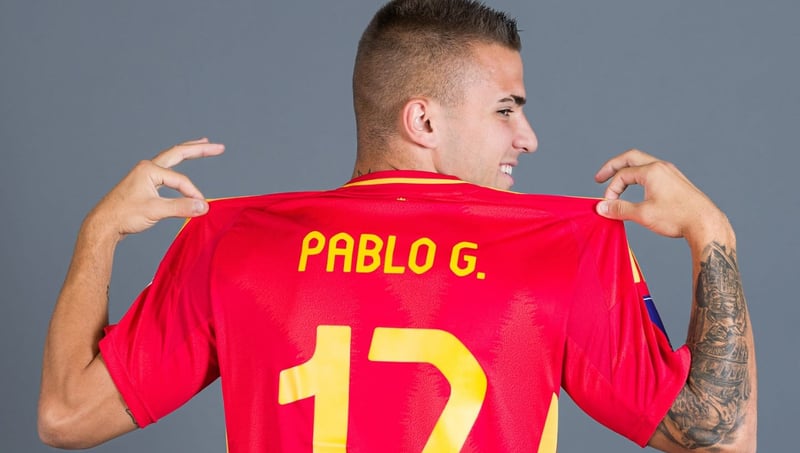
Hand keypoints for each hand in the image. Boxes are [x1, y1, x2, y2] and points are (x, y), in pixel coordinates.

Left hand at [87, 138, 224, 240]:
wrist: (103, 224)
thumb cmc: (124, 215)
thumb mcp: (156, 211)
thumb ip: (181, 207)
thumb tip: (204, 206)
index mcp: (150, 169)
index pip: (181, 180)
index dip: (193, 194)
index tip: (201, 208)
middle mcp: (147, 168)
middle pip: (178, 153)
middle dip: (199, 149)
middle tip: (218, 147)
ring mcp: (144, 175)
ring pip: (171, 159)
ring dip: (187, 152)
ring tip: (202, 144)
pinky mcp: (143, 184)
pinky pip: (166, 171)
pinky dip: (178, 166)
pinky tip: (180, 167)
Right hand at [594, 149, 729, 244]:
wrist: (705, 223)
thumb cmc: (677, 217)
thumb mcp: (643, 214)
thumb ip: (619, 209)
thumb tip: (602, 207)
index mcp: (652, 171)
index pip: (622, 175)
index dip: (611, 190)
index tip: (608, 205)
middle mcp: (661, 167)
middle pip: (630, 158)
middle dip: (612, 167)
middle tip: (600, 177)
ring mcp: (670, 173)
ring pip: (642, 164)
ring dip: (626, 171)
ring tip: (617, 182)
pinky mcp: (676, 181)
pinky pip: (652, 172)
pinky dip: (639, 176)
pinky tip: (637, 187)